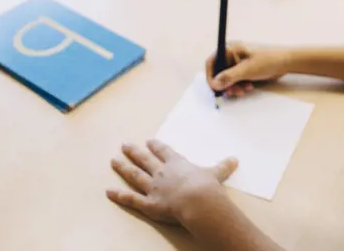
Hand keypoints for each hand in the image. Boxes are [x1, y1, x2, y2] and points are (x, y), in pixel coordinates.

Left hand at [107, 140, 237, 223]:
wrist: (197, 200)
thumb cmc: (207, 186)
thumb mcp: (217, 173)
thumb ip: (223, 167)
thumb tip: (235, 159)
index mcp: (177, 164)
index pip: (164, 152)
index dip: (156, 146)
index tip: (149, 141)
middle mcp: (162, 173)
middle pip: (145, 160)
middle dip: (134, 152)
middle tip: (124, 145)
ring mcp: (153, 187)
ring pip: (135, 175)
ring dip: (123, 168)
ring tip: (113, 160)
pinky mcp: (148, 203)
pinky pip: (131, 199)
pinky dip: (119, 195)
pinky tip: (108, 191)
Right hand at [205, 43, 290, 96]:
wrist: (285, 63)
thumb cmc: (268, 60)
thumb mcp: (247, 69)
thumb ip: (229, 76)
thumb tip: (215, 83)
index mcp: (230, 49)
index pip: (211, 62)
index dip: (211, 76)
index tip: (215, 88)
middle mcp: (231, 56)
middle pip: (219, 73)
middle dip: (225, 85)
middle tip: (232, 92)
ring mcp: (237, 64)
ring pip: (227, 80)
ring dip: (233, 87)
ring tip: (243, 90)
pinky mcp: (244, 71)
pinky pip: (235, 81)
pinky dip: (239, 87)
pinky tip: (248, 87)